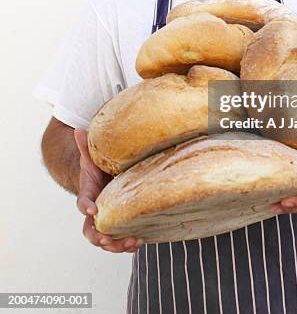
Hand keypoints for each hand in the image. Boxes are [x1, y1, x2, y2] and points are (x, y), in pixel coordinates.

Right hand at [74, 129, 142, 252]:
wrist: (104, 176)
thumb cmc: (97, 166)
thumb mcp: (92, 156)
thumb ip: (86, 146)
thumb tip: (79, 130)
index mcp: (88, 193)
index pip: (83, 203)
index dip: (86, 208)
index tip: (93, 210)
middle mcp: (95, 211)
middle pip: (90, 230)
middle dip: (98, 237)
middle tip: (107, 239)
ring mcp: (107, 220)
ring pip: (106, 239)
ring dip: (116, 244)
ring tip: (131, 243)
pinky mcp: (119, 223)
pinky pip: (120, 238)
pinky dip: (127, 243)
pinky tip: (140, 241)